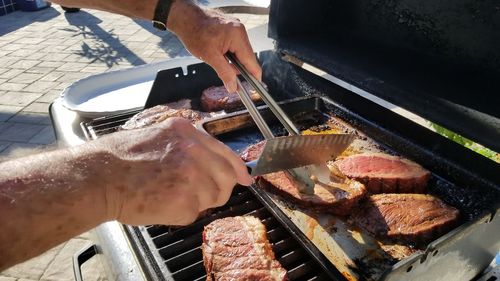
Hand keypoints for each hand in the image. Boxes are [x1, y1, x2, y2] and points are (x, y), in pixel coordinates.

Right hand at [99, 118, 251, 225]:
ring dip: (195, 201)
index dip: (238, 168)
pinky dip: (180, 213)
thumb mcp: (156, 134)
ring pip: (212, 197)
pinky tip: (160, 203)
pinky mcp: (185, 201)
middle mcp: (194, 151)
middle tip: (199, 194)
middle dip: (218, 189)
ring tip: (168, 195)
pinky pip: (194, 213)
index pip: (226, 152)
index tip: (245, 178)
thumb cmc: (119, 157)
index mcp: (187, 133)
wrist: (98, 176)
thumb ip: (186, 144)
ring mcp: (192, 176)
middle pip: (226, 178)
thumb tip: (208, 159)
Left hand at [167, 0, 261, 92]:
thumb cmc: (194, 33)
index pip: (251, 60)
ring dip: (233, 60)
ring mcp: (235, 27)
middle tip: (229, 77)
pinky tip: (219, 53)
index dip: (254, 74)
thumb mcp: (210, 57)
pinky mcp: (230, 27)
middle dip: (239, 67)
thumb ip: (224, 73)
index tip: (256, 85)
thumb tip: (233, 86)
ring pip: (240, 50)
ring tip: (218, 59)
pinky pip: (235, 44)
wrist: (185, 19)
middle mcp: (239, 29)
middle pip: (247, 55)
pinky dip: (229, 52)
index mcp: (237, 35)